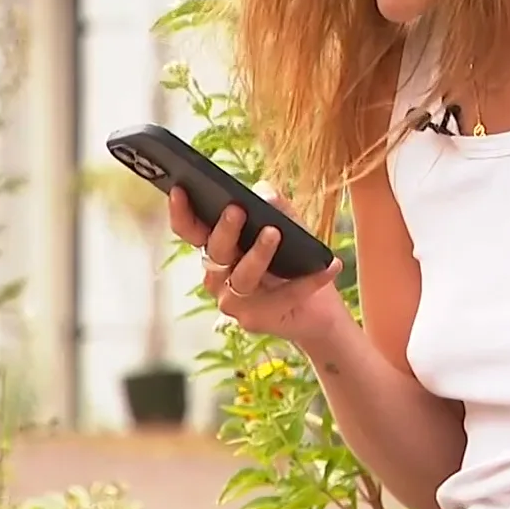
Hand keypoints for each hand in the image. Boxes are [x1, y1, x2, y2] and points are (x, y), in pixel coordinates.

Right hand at [167, 183, 348, 345]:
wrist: (319, 310)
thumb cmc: (296, 264)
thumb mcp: (291, 228)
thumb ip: (278, 207)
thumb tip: (264, 192)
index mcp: (219, 251)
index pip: (192, 231)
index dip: (182, 212)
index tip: (179, 189)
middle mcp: (219, 277)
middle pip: (215, 251)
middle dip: (225, 231)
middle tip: (237, 211)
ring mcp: (234, 301)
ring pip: (243, 276)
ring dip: (259, 254)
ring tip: (275, 233)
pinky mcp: (256, 319)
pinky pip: (283, 296)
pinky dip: (309, 280)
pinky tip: (330, 265)